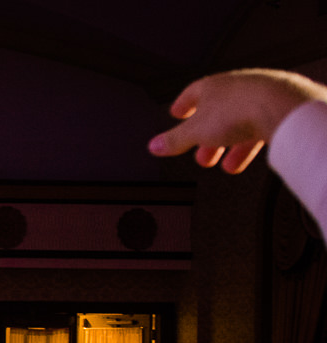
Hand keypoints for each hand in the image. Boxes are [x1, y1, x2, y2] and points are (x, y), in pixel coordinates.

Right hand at [149, 69, 326, 172]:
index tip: (177, 113)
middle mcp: (236, 87)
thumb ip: (174, 140)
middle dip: (206, 137)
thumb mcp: (195, 131)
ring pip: (238, 123)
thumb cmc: (239, 110)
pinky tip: (243, 159)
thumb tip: (154, 146)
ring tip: (223, 164)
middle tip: (200, 154)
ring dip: (228, 145)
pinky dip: (247, 145)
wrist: (281, 107)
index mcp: (212, 85)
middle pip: (216, 113)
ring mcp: (259, 97)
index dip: (183, 106)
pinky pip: (257, 128)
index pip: (192, 94)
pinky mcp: (277, 109)